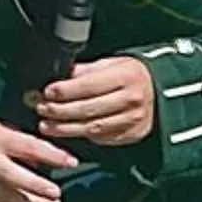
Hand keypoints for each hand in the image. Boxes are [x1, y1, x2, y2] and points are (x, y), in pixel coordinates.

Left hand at [34, 56, 155, 148]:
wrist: (159, 93)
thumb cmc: (131, 76)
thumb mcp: (111, 64)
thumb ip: (85, 71)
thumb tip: (58, 78)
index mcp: (126, 76)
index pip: (88, 85)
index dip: (65, 90)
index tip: (48, 92)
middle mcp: (131, 98)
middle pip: (88, 109)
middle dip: (60, 111)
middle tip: (42, 109)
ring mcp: (132, 119)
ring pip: (92, 127)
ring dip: (65, 128)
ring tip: (47, 125)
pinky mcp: (131, 134)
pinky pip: (102, 137)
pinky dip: (83, 135)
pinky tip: (69, 130)